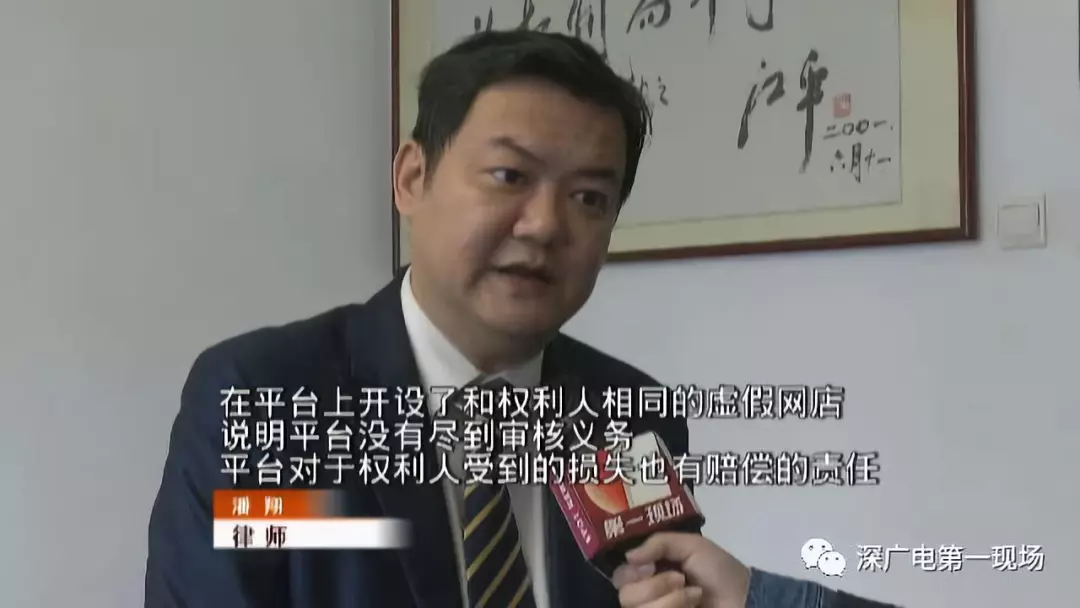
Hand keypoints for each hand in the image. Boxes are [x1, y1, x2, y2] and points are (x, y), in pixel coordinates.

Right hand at [611, 533, 750, 607]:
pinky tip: (693, 607)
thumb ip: (657, 543)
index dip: (631, 571)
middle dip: (655, 586)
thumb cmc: (718, 570)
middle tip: (680, 579)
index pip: (621, 575)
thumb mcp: (691, 545)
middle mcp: (647, 593)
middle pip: (625, 596)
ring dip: (670, 600)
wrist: (743, 599)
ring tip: (694, 595)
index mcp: (649, 571)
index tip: (649, 567)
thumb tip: (628, 556)